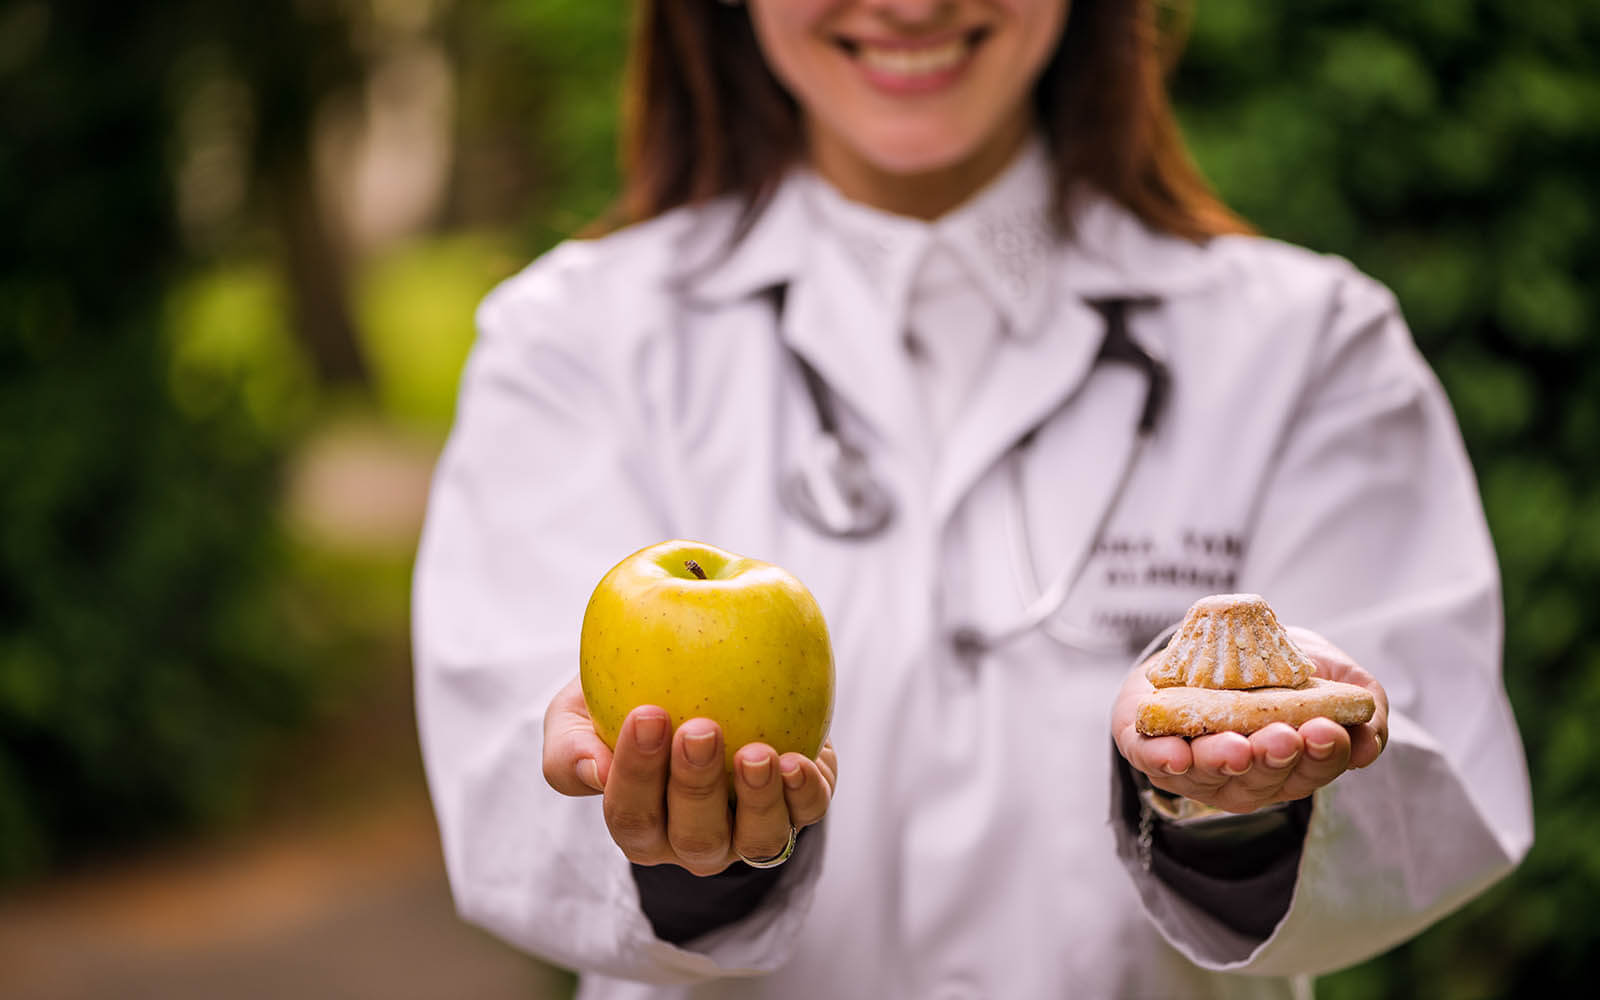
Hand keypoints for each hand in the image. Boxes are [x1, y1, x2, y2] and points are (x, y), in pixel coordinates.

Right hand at [542, 676, 837, 874]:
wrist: (694, 678)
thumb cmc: (623, 699)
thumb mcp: (575, 714)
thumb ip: (569, 747)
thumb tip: (594, 770)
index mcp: (640, 825)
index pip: (631, 816)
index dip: (636, 774)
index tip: (646, 715)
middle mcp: (694, 840)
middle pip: (695, 838)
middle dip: (697, 787)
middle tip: (700, 730)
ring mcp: (749, 829)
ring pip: (757, 842)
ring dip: (758, 801)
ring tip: (757, 754)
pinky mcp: (797, 803)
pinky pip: (807, 813)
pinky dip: (804, 793)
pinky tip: (795, 760)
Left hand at [1112, 626, 1388, 813]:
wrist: (1211, 642)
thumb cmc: (1281, 669)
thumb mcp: (1333, 677)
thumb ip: (1362, 707)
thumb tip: (1368, 745)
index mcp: (1293, 763)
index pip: (1314, 767)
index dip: (1322, 754)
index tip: (1326, 730)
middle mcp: (1246, 776)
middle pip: (1261, 779)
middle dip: (1271, 759)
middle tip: (1281, 737)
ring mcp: (1196, 768)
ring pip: (1207, 774)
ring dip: (1219, 761)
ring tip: (1233, 747)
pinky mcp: (1147, 746)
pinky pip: (1150, 759)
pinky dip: (1160, 758)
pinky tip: (1172, 754)